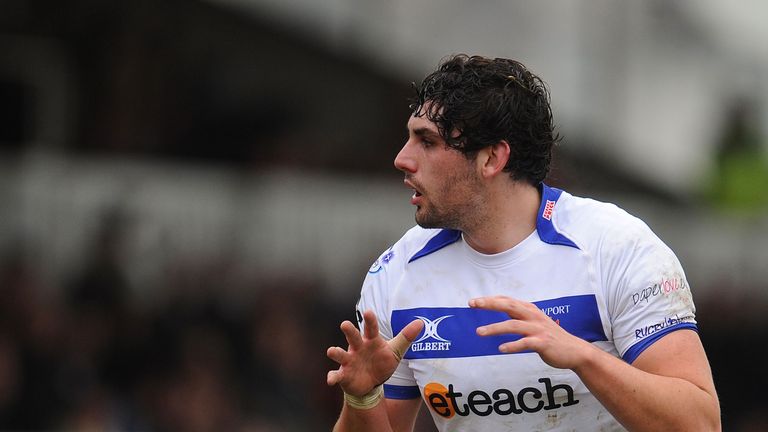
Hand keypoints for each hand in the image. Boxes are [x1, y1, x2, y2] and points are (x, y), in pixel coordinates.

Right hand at [327, 310, 423, 396]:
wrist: (371, 384)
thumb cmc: (381, 362)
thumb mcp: (395, 351)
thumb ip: (406, 337)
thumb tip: (421, 322)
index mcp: (370, 341)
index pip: (370, 329)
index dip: (369, 320)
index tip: (368, 312)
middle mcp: (358, 348)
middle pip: (352, 337)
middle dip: (349, 331)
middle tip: (345, 324)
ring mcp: (349, 361)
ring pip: (340, 354)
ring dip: (335, 352)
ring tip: (331, 351)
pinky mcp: (344, 374)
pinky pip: (336, 375)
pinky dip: (332, 377)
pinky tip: (331, 380)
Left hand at [469, 296, 594, 369]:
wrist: (574, 351)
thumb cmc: (550, 336)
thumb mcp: (533, 321)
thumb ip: (518, 314)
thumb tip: (499, 306)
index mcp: (529, 309)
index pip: (507, 300)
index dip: (490, 299)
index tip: (473, 302)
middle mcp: (533, 316)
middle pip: (508, 305)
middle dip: (489, 304)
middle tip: (473, 304)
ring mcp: (538, 329)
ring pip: (513, 325)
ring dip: (495, 327)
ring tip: (479, 332)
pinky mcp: (543, 343)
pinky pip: (525, 343)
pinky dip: (513, 345)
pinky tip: (501, 348)